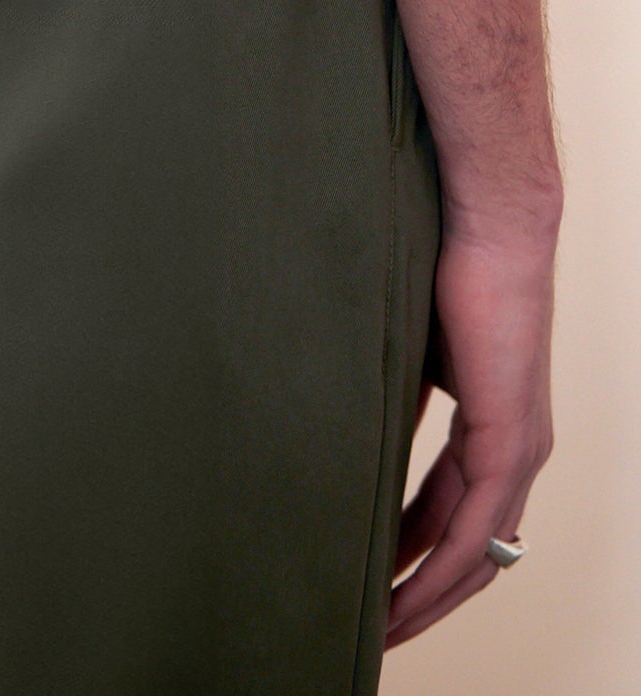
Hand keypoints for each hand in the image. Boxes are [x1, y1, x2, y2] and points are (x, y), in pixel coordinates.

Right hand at [384, 218, 559, 647]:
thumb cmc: (442, 262)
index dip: (411, 558)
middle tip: (373, 630)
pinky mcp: (510, 436)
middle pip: (469, 550)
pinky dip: (439, 568)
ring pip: (475, 551)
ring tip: (380, 628)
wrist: (485, 223)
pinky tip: (404, 593)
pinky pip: (474, 526)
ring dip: (428, 598)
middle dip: (420, 597)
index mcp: (490, 426)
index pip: (450, 515)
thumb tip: (334, 415)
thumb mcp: (405, 347)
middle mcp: (514, 447)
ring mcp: (518, 446)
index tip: (372, 587)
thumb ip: (386, 392)